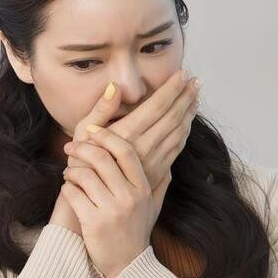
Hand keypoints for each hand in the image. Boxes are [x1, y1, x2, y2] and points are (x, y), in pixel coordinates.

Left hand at [59, 128, 170, 277]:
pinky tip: (68, 190)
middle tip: (71, 147)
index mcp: (143, 188)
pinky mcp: (94, 223)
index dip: (107, 136)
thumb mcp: (154, 206)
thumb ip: (160, 181)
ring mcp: (111, 210)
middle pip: (102, 158)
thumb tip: (167, 159)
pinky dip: (67, 189)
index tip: (92, 130)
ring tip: (69, 173)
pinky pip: (73, 195)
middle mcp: (129, 197)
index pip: (126, 151)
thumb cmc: (137, 232)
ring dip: (72, 171)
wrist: (127, 267)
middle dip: (82, 148)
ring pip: (85, 175)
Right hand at [70, 69, 200, 188]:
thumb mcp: (81, 134)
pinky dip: (185, 132)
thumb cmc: (80, 165)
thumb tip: (115, 87)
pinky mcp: (157, 173)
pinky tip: (187, 123)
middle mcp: (144, 147)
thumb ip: (100, 110)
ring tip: (196, 98)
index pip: (157, 105)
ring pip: (179, 132)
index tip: (183, 74)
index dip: (172, 89)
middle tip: (197, 81)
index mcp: (127, 134)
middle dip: (187, 97)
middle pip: (173, 117)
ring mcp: (154, 162)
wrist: (90, 203)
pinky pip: (177, 149)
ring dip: (189, 113)